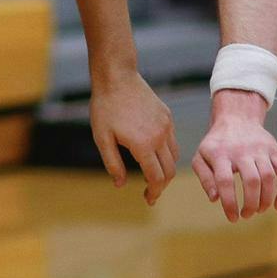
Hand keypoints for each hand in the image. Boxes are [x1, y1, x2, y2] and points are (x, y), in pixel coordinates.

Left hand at [89, 67, 177, 204]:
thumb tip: (120, 184)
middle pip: (169, 170)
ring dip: (165, 169)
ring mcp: (166, 125)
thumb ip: (113, 164)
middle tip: (150, 192)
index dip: (154, 192)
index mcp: (143, 145)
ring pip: (174, 156)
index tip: (148, 200)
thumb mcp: (102, 138)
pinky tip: (152, 152)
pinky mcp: (167, 116)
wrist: (117, 77)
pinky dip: (166, 152)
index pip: (157, 178)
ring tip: (151, 174)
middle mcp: (160, 137)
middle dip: (161, 185)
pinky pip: (172, 140)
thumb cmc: (105, 108)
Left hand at [193, 91, 276, 221]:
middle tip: (247, 215)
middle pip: (251, 181)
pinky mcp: (275, 150)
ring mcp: (260, 149)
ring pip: (269, 178)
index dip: (230, 203)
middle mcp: (242, 150)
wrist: (237, 118)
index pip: (225, 181)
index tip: (233, 218)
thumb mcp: (201, 157)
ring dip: (266, 200)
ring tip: (259, 210)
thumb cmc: (216, 145)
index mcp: (220, 153)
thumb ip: (205, 179)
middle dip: (251, 204)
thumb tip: (215, 199)